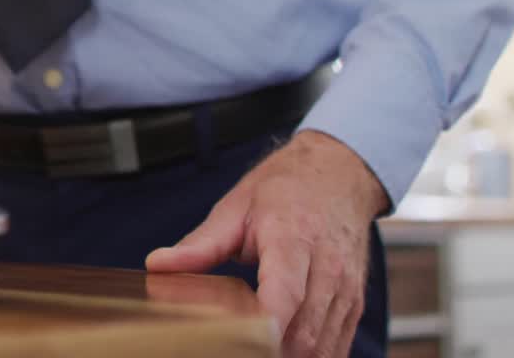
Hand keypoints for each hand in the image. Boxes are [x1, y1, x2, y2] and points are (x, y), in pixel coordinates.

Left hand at [145, 130, 389, 357]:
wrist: (337, 173)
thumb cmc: (285, 188)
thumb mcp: (235, 208)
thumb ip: (200, 245)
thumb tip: (158, 264)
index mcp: (292, 240)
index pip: (285, 293)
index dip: (267, 326)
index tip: (245, 342)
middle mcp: (327, 268)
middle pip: (304, 330)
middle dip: (270, 351)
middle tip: (235, 349)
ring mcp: (346, 288)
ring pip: (323, 345)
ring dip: (291, 356)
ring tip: (254, 350)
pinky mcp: (355, 302)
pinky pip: (338, 344)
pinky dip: (313, 356)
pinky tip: (283, 352)